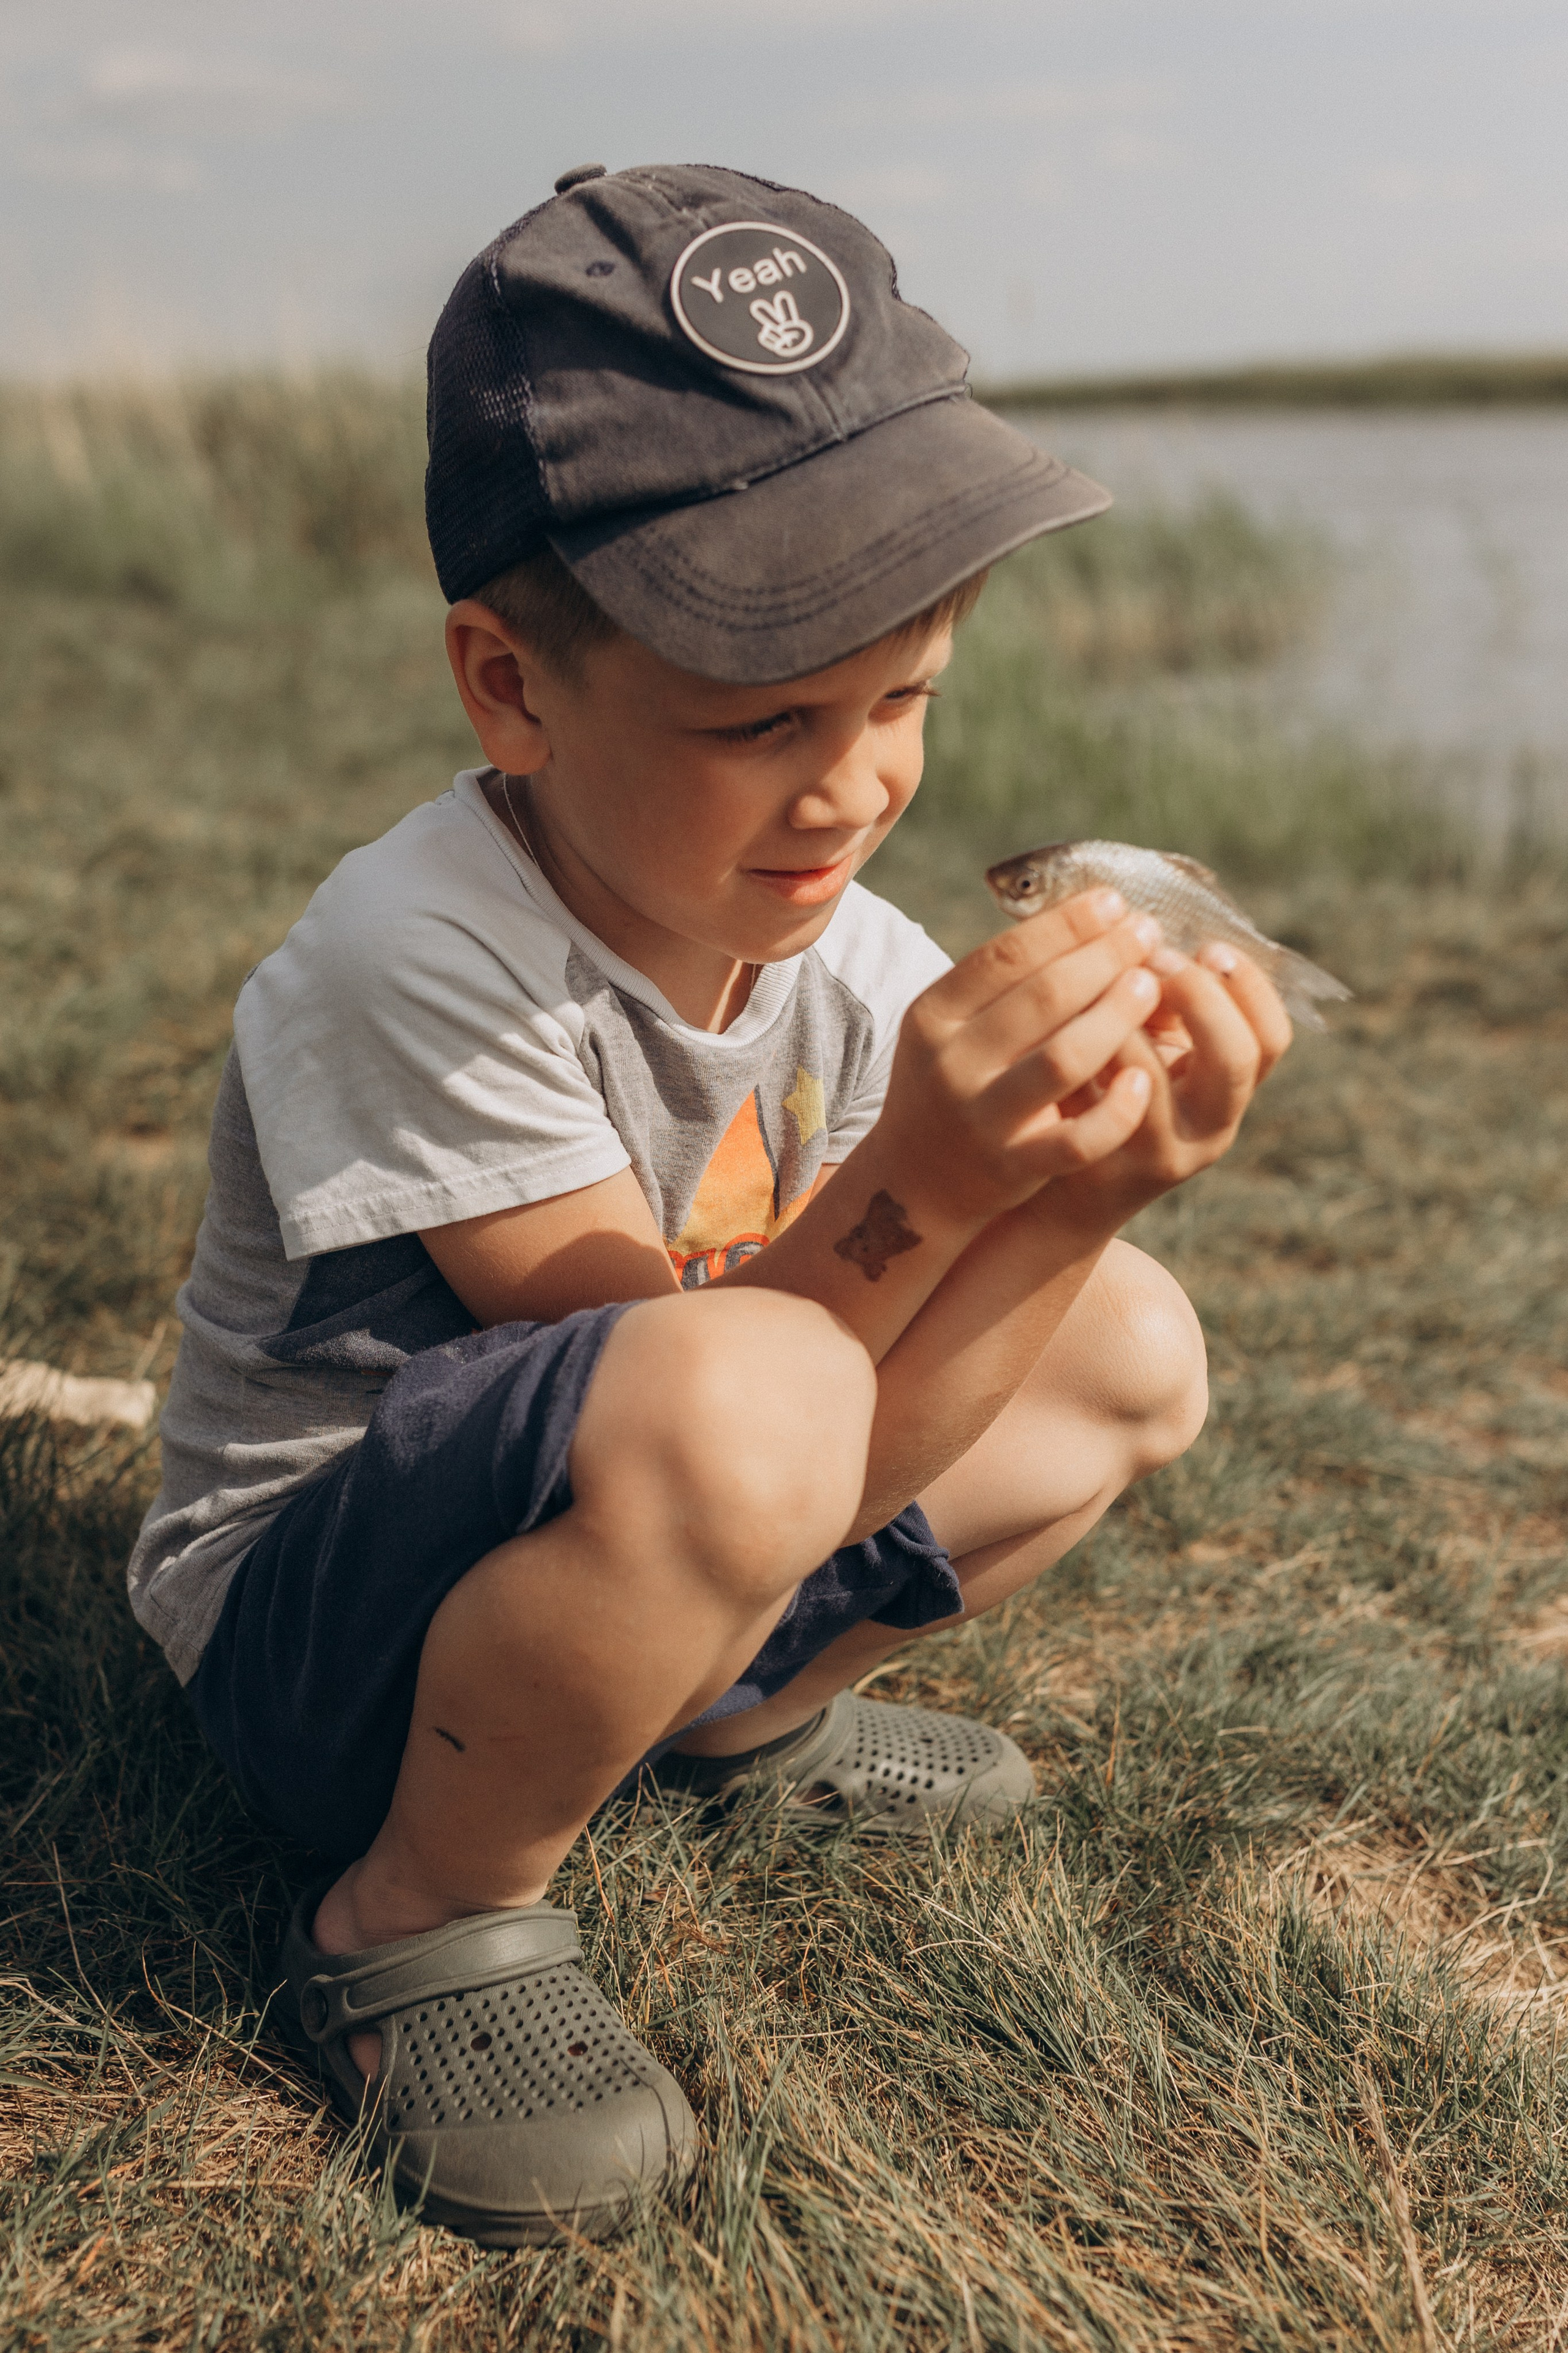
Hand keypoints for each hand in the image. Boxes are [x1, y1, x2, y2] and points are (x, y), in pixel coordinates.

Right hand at [877, 888, 1169, 1227]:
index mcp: (933, 1016)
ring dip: (1116, 1016)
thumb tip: (1089, 916)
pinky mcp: (1014, 1167)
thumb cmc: (952, 1079)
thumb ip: (1001, 979)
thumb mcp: (949, 1024)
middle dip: (1105, 957)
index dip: (1067, 924)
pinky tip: (1143, 1080)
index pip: (1006, 954)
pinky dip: (1115, 1111)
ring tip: (1152, 986)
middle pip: (1044, 997)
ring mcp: (983, 1119)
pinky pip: (1077, 1140)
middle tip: (1147, 934)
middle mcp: (952, 1064)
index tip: (1114, 903)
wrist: (915, 1179)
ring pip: (1063, 1060)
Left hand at [1042, 941, 1292, 1230]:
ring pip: (1152, 1074)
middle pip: (1235, 1056)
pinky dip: (1080, 1054)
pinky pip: (1095, 1101)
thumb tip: (1147, 923)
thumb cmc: (1105, 1092)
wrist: (1060, 1189)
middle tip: (1154, 959)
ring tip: (1098, 978)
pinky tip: (1059, 1024)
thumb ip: (1162, 1001)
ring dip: (1123, 1014)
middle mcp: (1210, 1127)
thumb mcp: (1147, 1046)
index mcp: (1228, 1089)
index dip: (1248, 986)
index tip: (1208, 946)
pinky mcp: (1104, 1166)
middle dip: (1197, 995)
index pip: (1271, 1037)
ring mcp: (1160, 1151)